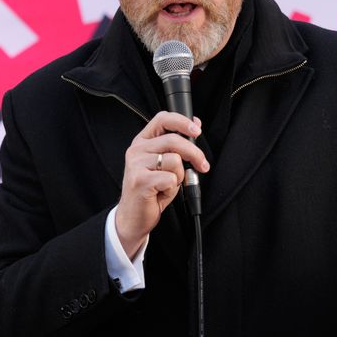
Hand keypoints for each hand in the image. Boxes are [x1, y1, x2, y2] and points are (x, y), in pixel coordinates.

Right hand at [115, 112, 209, 257]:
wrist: (133, 217)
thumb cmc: (151, 190)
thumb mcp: (165, 164)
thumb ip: (177, 146)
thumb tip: (196, 125)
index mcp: (142, 142)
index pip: (162, 119)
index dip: (182, 122)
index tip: (197, 131)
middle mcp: (136, 150)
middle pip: (174, 140)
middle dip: (195, 154)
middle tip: (202, 165)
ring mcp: (136, 165)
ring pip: (175, 161)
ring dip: (179, 176)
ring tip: (168, 184)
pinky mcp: (140, 181)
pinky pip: (170, 179)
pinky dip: (173, 188)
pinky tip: (162, 192)